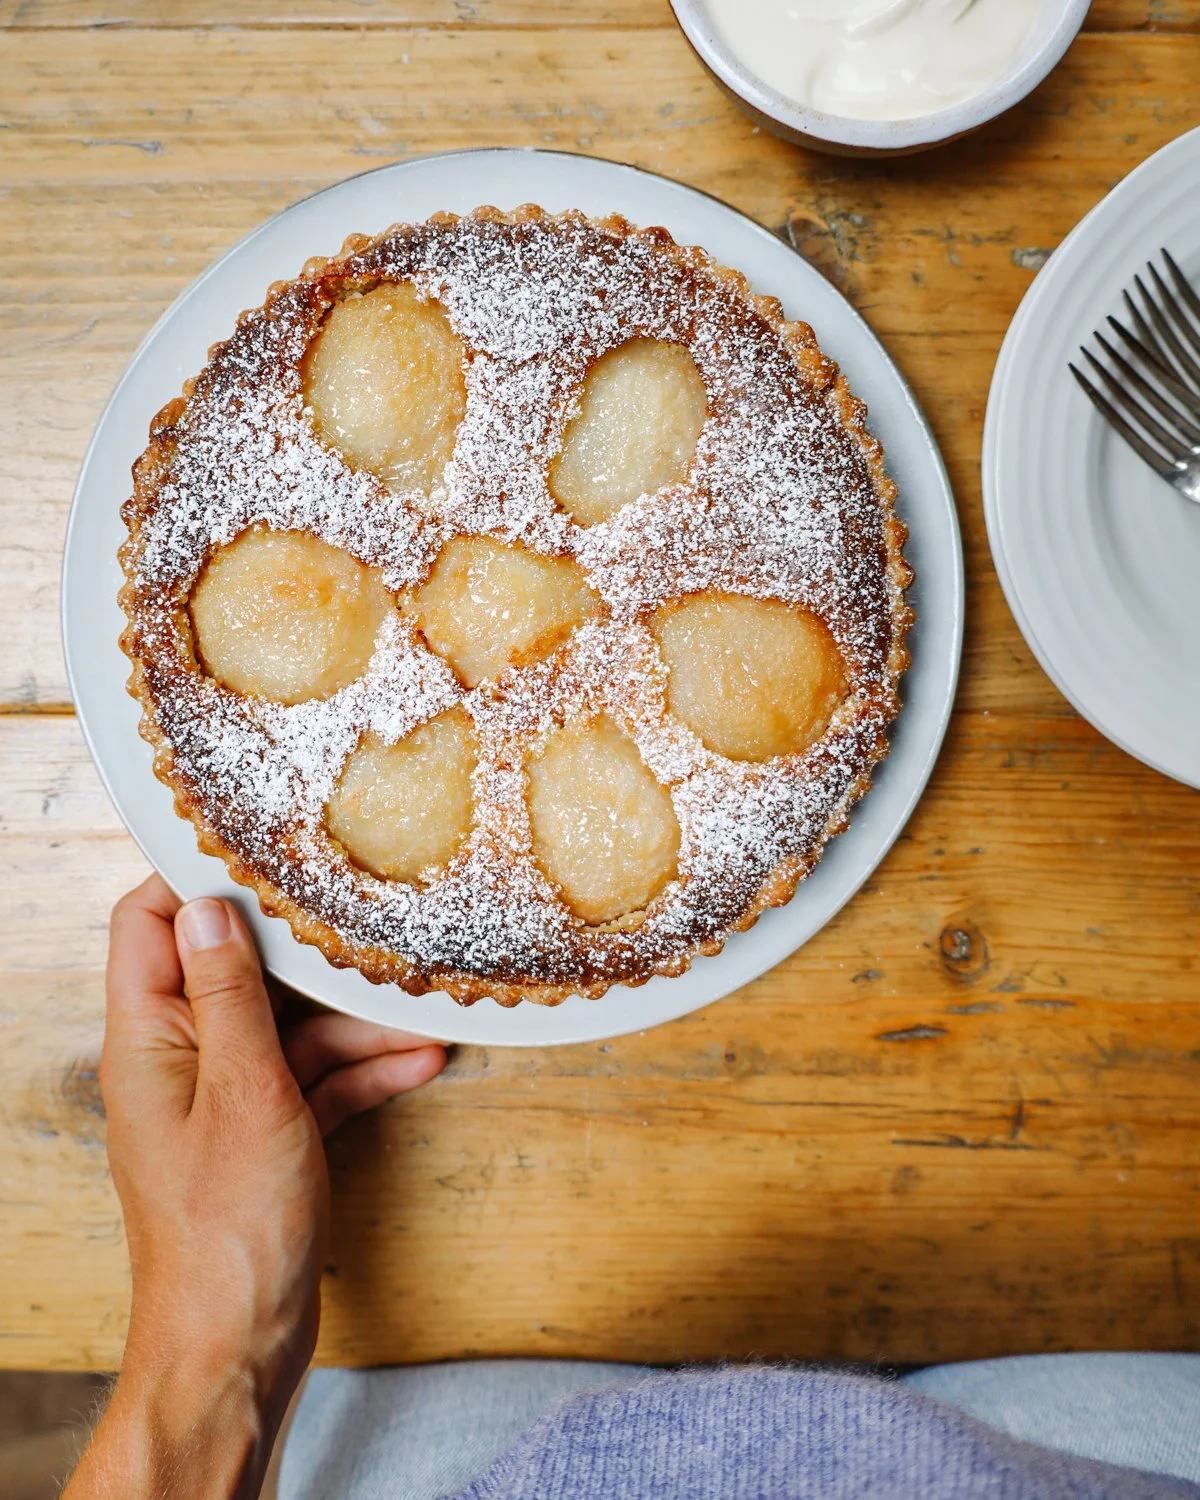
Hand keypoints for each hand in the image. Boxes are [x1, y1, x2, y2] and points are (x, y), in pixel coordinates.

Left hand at [64, 875, 445, 1499]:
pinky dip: (358, 1070)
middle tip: (357, 916)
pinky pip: (311, 1079)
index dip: (198, 879)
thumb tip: (208, 905)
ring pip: (285, 1026)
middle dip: (301, 950)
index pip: (150, 924)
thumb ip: (229, 994)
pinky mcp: (263, 1133)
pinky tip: (417, 1062)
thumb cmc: (229, 1230)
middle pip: (233, 970)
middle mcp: (178, 1059)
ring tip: (415, 1005)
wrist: (242, 1343)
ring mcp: (222, 1097)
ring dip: (350, 1020)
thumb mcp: (245, 1091)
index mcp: (148, 1040)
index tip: (261, 848)